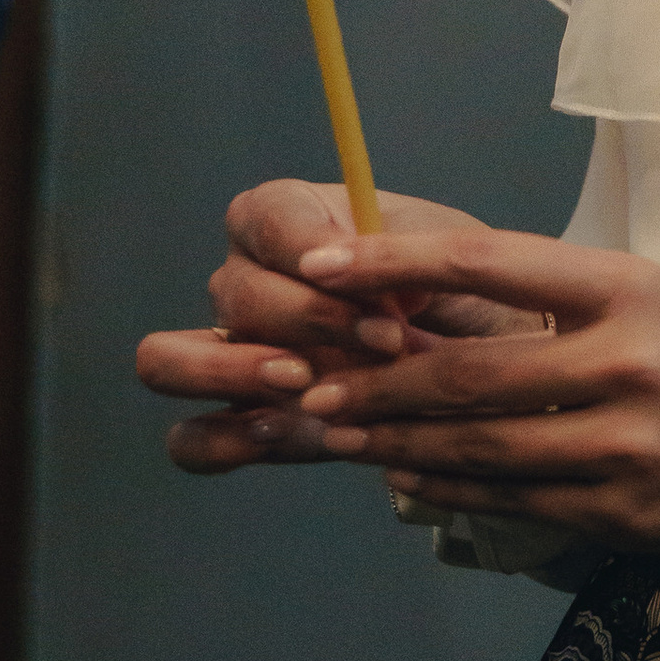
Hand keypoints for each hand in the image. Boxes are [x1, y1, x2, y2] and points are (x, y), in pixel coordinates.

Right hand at [136, 181, 530, 475]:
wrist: (489, 368)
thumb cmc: (464, 295)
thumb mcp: (453, 255)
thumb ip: (403, 254)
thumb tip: (356, 272)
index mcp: (287, 220)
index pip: (264, 220)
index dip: (317, 254)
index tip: (387, 290)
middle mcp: (246, 282)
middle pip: (232, 294)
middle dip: (308, 320)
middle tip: (384, 345)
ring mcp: (232, 356)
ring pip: (170, 360)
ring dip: (236, 372)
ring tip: (308, 386)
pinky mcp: (242, 424)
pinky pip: (192, 441)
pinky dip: (231, 441)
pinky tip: (294, 434)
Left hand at [281, 219, 659, 573]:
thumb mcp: (647, 302)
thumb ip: (546, 305)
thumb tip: (416, 313)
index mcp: (629, 288)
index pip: (489, 261)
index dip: (394, 267)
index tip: (320, 268)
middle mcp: (630, 360)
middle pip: (471, 372)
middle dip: (378, 383)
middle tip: (313, 386)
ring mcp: (628, 444)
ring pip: (483, 445)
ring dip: (398, 443)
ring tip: (340, 435)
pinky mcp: (625, 512)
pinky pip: (514, 498)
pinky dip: (450, 487)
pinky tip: (408, 475)